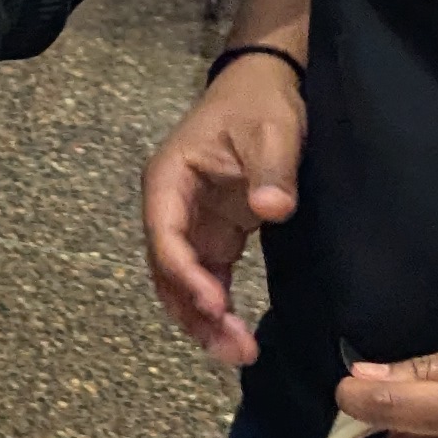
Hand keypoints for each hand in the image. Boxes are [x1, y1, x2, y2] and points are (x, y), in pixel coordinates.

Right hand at [139, 55, 305, 368]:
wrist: (263, 84)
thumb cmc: (261, 104)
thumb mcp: (271, 132)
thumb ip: (271, 172)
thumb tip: (271, 211)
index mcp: (170, 179)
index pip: (166, 236)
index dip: (185, 274)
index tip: (215, 305)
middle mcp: (170, 206)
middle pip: (168, 269)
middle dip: (195, 312)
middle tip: (232, 350)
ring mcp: (190, 222)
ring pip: (184, 280)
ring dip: (204, 318)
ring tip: (237, 353)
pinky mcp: (214, 232)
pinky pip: (207, 276)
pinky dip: (217, 305)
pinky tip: (234, 333)